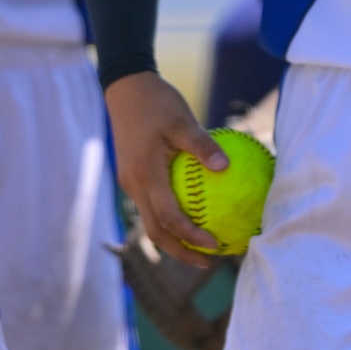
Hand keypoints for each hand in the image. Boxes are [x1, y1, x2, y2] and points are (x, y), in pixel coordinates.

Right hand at [106, 71, 229, 266]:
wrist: (125, 87)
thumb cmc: (156, 101)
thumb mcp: (182, 119)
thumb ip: (202, 145)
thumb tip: (226, 167)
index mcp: (145, 174)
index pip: (168, 217)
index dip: (190, 236)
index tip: (215, 245)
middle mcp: (134, 184)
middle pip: (155, 231)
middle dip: (180, 251)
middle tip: (208, 261)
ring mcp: (130, 182)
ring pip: (151, 221)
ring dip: (173, 238)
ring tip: (201, 246)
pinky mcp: (133, 175)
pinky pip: (151, 204)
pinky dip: (169, 217)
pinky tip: (192, 212)